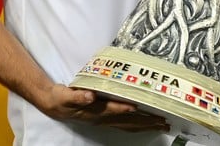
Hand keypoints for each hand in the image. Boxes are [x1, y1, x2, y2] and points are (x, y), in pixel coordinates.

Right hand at [43, 85, 169, 132]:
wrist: (57, 106)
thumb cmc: (62, 99)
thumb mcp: (66, 96)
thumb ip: (78, 96)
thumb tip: (90, 95)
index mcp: (93, 111)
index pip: (111, 110)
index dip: (123, 109)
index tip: (135, 106)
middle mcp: (102, 118)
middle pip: (127, 121)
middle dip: (145, 122)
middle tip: (162, 121)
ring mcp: (106, 120)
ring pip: (130, 125)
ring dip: (146, 125)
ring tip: (162, 124)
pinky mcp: (107, 118)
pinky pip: (127, 124)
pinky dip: (140, 124)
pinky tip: (149, 123)